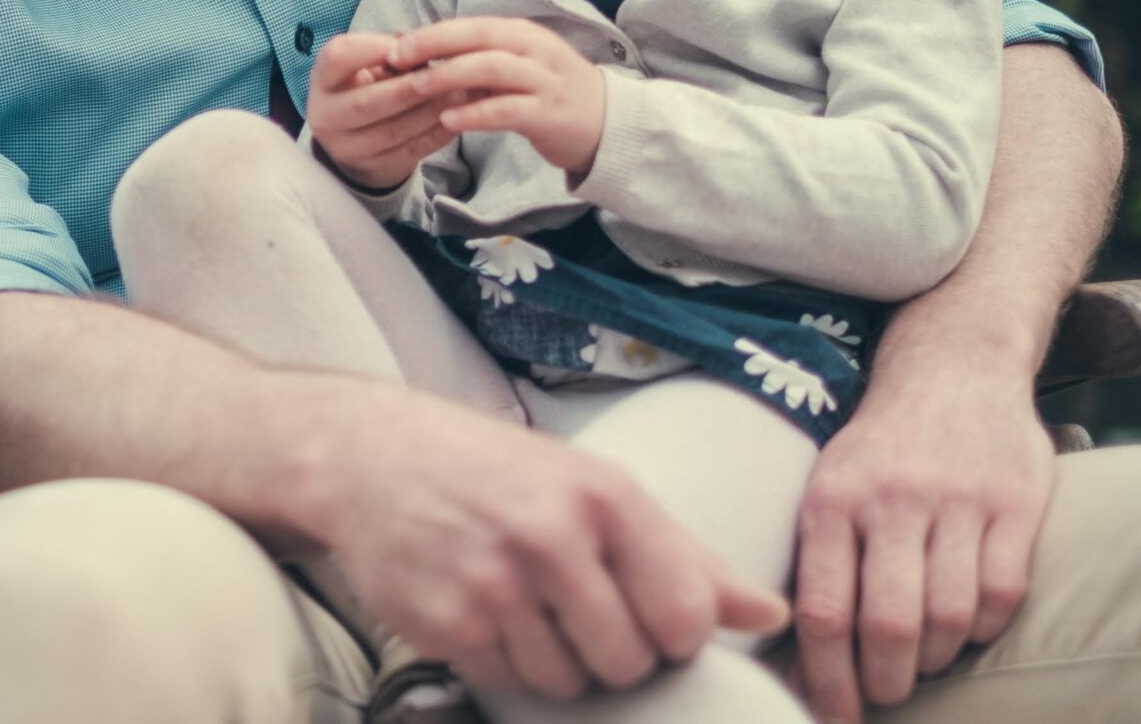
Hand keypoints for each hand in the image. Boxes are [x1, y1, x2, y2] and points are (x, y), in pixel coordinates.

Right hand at [299, 380, 789, 699]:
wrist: (372, 456)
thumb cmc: (500, 472)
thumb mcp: (596, 488)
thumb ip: (686, 555)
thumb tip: (768, 614)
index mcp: (603, 495)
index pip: (686, 616)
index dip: (675, 634)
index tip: (648, 614)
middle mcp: (550, 536)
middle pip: (630, 661)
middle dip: (615, 653)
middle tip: (578, 608)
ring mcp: (494, 583)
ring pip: (569, 682)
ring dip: (558, 662)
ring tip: (528, 605)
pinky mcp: (447, 623)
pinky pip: (510, 683)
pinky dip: (506, 661)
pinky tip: (485, 609)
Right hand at [303, 31, 468, 191]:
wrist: (355, 141)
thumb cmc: (366, 87)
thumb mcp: (365, 66)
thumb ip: (391, 54)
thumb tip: (427, 49)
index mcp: (322, 80)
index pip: (338, 56)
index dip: (373, 48)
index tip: (406, 44)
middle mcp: (326, 117)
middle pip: (367, 102)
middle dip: (410, 88)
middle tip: (446, 74)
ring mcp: (347, 149)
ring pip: (393, 131)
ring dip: (431, 112)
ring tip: (462, 94)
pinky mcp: (375, 169)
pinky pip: (411, 152)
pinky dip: (438, 134)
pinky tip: (459, 118)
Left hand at [385, 17, 608, 175]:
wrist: (607, 125)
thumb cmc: (547, 94)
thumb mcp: (514, 69)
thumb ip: (474, 61)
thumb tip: (419, 54)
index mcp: (523, 35)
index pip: (473, 25)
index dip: (434, 32)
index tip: (396, 45)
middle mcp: (535, 50)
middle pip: (481, 37)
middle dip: (435, 44)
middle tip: (397, 58)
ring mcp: (545, 81)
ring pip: (492, 68)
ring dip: (450, 75)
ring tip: (415, 87)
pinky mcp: (549, 114)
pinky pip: (507, 109)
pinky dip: (475, 113)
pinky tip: (448, 120)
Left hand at [789, 368, 1053, 721]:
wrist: (954, 365)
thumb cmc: (881, 450)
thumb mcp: (829, 486)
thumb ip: (820, 565)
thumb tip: (798, 666)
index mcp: (832, 499)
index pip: (823, 611)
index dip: (827, 680)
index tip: (831, 717)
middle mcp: (892, 497)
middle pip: (889, 624)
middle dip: (886, 680)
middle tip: (885, 691)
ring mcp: (957, 499)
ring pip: (949, 617)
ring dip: (935, 656)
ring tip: (923, 655)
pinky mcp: (1015, 502)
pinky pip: (1002, 595)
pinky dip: (984, 626)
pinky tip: (967, 620)